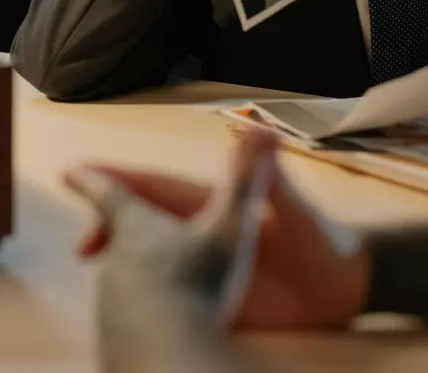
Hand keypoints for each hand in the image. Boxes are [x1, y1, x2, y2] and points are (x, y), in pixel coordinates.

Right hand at [67, 128, 369, 328]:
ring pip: (150, 255)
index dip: (119, 181)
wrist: (346, 286)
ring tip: (93, 267)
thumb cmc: (325, 243)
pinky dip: (143, 290)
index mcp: (215, 205)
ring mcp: (206, 263)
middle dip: (107, 224)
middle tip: (82, 246)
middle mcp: (203, 230)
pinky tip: (124, 299)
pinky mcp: (214, 295)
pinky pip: (170, 288)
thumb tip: (257, 127)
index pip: (157, 188)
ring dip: (120, 257)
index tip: (80, 175)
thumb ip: (272, 178)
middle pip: (143, 223)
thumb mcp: (296, 211)